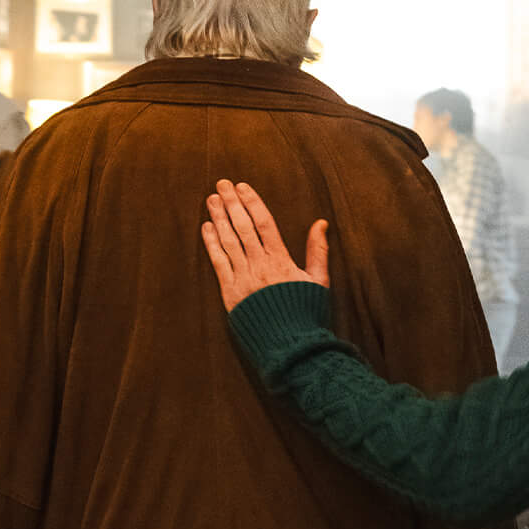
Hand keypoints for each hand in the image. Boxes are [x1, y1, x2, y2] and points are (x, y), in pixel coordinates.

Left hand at [202, 178, 329, 313]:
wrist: (288, 345)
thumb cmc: (306, 313)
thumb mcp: (319, 280)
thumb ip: (318, 250)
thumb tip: (321, 222)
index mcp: (281, 260)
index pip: (264, 223)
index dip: (252, 202)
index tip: (242, 186)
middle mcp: (260, 265)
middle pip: (242, 227)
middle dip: (231, 203)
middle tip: (222, 184)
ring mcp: (243, 278)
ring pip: (228, 241)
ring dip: (218, 218)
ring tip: (211, 200)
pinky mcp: (230, 292)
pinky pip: (218, 262)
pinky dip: (211, 243)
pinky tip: (206, 227)